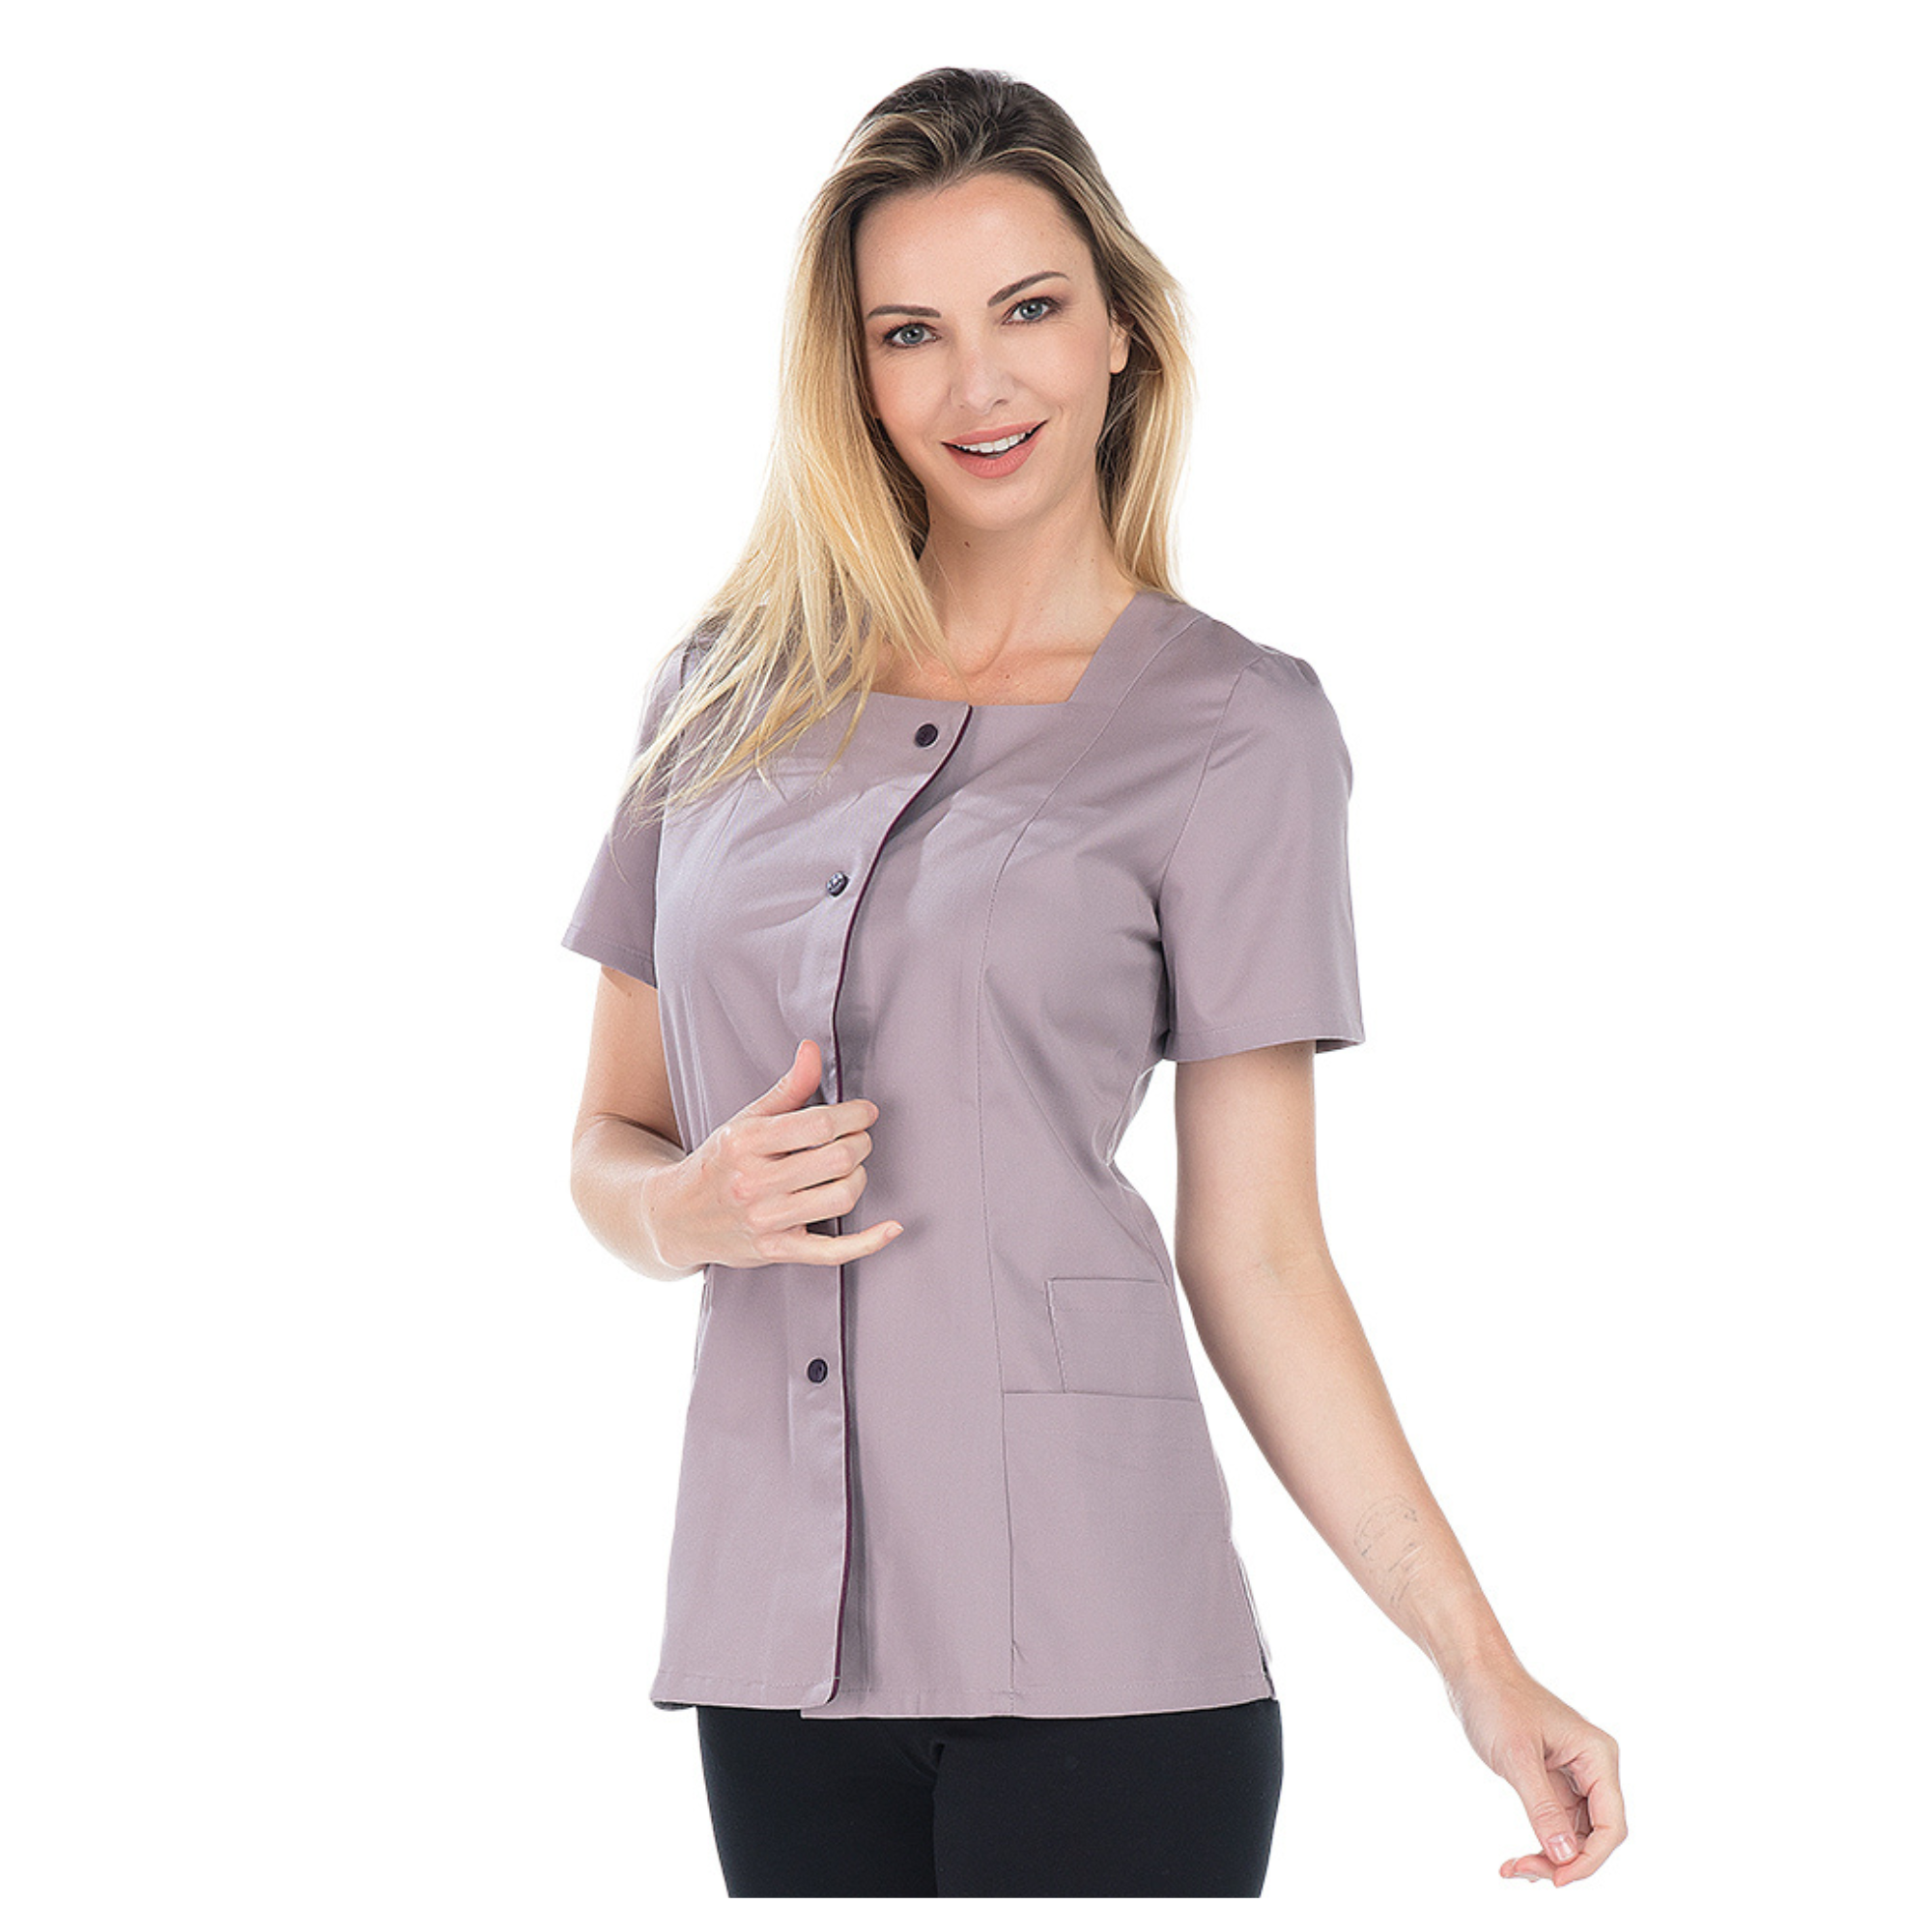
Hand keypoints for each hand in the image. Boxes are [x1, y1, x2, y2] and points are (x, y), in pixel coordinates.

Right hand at [651, 1038, 903, 1271]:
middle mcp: (754, 1183)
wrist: (675, 1217)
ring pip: (840, 1198)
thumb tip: (813, 1049)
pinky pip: (831, 1252)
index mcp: (747, 1143)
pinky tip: (892, 1228)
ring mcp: (765, 1220)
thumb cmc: (719, 1163)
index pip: (818, 1125)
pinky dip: (868, 1243)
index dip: (854, 1116)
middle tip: (859, 1140)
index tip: (865, 1113)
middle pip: (836, 1160)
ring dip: (859, 1179)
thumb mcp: (745, 1120)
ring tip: (852, 1169)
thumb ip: (787, 1088)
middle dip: (860, 1145)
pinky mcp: (776, 1250)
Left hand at [1445, 1657, 1625, 1885]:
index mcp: (1598, 1756)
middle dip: (1564, 1861)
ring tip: (1513, 1867)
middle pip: (1597, 1836)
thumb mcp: (1516, 1757)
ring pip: (1577, 1834)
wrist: (1472, 1671)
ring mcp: (1575, 1774)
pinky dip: (1542, 1842)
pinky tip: (1517, 1858)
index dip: (1589, 1860)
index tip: (1555, 1879)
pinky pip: (1559, 1823)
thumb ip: (1543, 1808)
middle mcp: (1593, 1767)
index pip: (1612, 1826)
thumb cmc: (1495, 1701)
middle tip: (1521, 1870)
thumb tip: (1564, 1858)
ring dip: (1551, 1857)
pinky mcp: (1554, 1779)